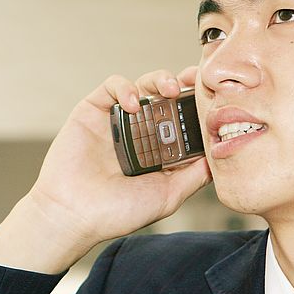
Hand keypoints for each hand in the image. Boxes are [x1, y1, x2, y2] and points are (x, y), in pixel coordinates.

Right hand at [18, 66, 212, 264]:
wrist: (74, 214)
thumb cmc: (116, 212)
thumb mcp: (167, 196)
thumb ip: (194, 176)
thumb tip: (219, 156)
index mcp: (157, 150)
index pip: (183, 119)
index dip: (198, 104)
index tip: (215, 96)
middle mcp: (139, 131)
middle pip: (167, 96)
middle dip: (185, 83)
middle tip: (197, 81)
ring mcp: (117, 120)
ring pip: (143, 85)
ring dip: (160, 79)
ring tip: (170, 89)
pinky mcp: (92, 111)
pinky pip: (112, 87)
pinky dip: (126, 87)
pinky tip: (134, 104)